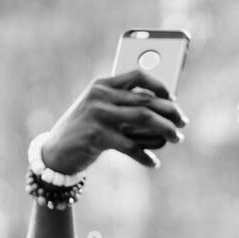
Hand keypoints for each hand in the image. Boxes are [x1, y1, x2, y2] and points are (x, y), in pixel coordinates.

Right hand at [40, 69, 187, 172]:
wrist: (55, 152)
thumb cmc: (84, 131)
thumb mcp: (99, 111)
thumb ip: (122, 105)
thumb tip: (160, 108)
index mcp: (102, 84)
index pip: (137, 75)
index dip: (159, 85)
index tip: (173, 98)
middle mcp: (101, 96)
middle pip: (146, 99)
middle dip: (170, 111)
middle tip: (183, 123)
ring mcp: (98, 115)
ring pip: (144, 118)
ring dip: (165, 130)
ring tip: (176, 138)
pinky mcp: (97, 136)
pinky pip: (130, 146)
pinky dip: (145, 155)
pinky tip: (153, 163)